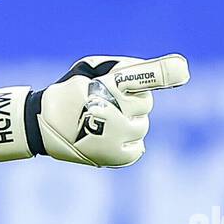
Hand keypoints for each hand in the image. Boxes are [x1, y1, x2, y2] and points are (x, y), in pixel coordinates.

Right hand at [0, 55, 189, 167]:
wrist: (41, 125)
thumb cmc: (69, 91)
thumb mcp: (87, 68)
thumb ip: (120, 66)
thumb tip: (150, 71)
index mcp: (105, 88)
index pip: (138, 78)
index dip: (161, 73)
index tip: (182, 69)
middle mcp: (113, 114)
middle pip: (145, 103)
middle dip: (131, 101)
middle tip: (106, 102)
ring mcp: (116, 138)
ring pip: (142, 126)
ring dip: (129, 122)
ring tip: (101, 121)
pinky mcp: (117, 157)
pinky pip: (137, 147)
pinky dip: (126, 143)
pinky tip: (107, 136)